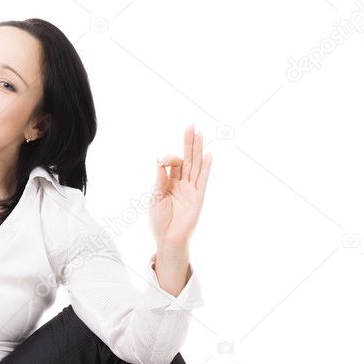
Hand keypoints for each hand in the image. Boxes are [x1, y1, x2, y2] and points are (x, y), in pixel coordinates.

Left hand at [149, 123, 211, 248]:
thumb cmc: (159, 220)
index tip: (163, 161)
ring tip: (201, 134)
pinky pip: (203, 179)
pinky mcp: (198, 197)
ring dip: (198, 150)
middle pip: (186, 159)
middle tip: (191, 125)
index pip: (172, 163)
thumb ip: (159, 180)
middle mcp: (181, 183)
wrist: (168, 238)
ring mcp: (191, 189)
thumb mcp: (154, 198)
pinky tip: (209, 154)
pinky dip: (206, 167)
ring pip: (196, 165)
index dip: (169, 157)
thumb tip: (159, 161)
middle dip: (188, 142)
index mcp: (168, 182)